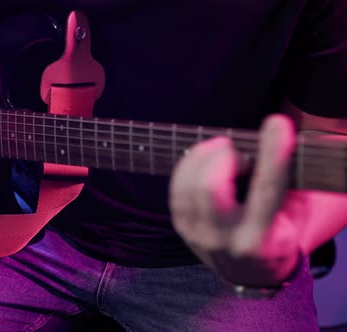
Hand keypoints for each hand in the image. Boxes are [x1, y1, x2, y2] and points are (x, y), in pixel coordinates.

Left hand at [169, 114, 302, 286]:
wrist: (248, 275)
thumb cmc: (277, 236)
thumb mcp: (293, 214)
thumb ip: (285, 181)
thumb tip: (272, 137)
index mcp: (260, 238)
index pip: (266, 190)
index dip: (271, 153)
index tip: (276, 124)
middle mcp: (224, 239)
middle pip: (210, 187)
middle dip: (222, 156)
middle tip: (235, 149)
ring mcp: (197, 234)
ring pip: (187, 185)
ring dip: (203, 156)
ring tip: (221, 150)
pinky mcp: (181, 226)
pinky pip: (176, 187)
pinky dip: (189, 165)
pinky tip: (204, 159)